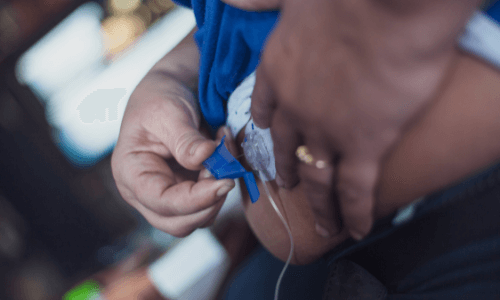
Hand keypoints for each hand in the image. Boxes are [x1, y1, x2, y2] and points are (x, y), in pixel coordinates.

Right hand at [111, 76, 234, 236]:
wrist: (169, 90)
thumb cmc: (159, 98)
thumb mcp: (169, 112)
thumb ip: (185, 140)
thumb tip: (206, 158)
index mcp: (131, 174)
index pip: (162, 203)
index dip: (196, 200)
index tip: (224, 182)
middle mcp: (145, 193)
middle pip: (179, 223)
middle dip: (208, 202)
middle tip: (225, 169)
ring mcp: (167, 195)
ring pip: (199, 217)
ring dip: (219, 192)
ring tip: (223, 153)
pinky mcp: (187, 191)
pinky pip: (210, 202)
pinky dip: (222, 184)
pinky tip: (224, 157)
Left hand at [221, 0, 477, 238]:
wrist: (386, 3)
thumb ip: (258, 0)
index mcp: (278, 73)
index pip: (264, 110)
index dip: (265, 128)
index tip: (267, 139)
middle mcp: (295, 107)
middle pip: (285, 150)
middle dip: (286, 172)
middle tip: (287, 188)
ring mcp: (326, 130)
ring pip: (318, 179)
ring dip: (320, 206)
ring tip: (321, 225)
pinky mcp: (364, 143)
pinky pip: (355, 189)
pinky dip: (357, 214)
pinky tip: (358, 229)